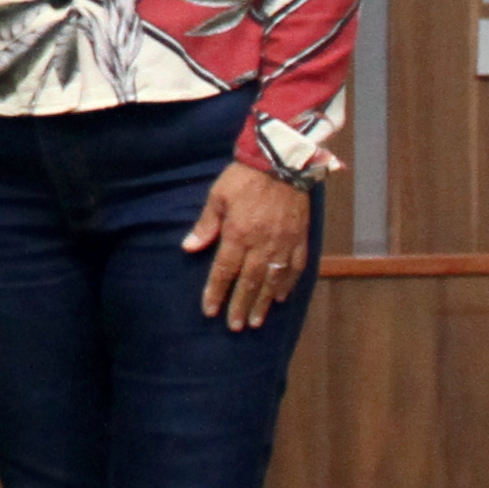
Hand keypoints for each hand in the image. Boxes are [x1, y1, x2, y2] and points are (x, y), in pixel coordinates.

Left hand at [183, 161, 307, 329]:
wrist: (282, 161)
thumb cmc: (244, 177)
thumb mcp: (217, 196)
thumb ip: (205, 225)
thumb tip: (188, 248)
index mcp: (237, 234)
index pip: (224, 271)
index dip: (216, 292)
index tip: (210, 311)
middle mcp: (261, 244)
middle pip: (249, 282)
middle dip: (240, 306)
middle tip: (235, 326)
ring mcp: (283, 243)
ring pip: (273, 280)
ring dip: (264, 302)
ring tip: (256, 321)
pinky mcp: (299, 237)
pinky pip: (296, 266)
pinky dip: (289, 283)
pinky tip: (282, 296)